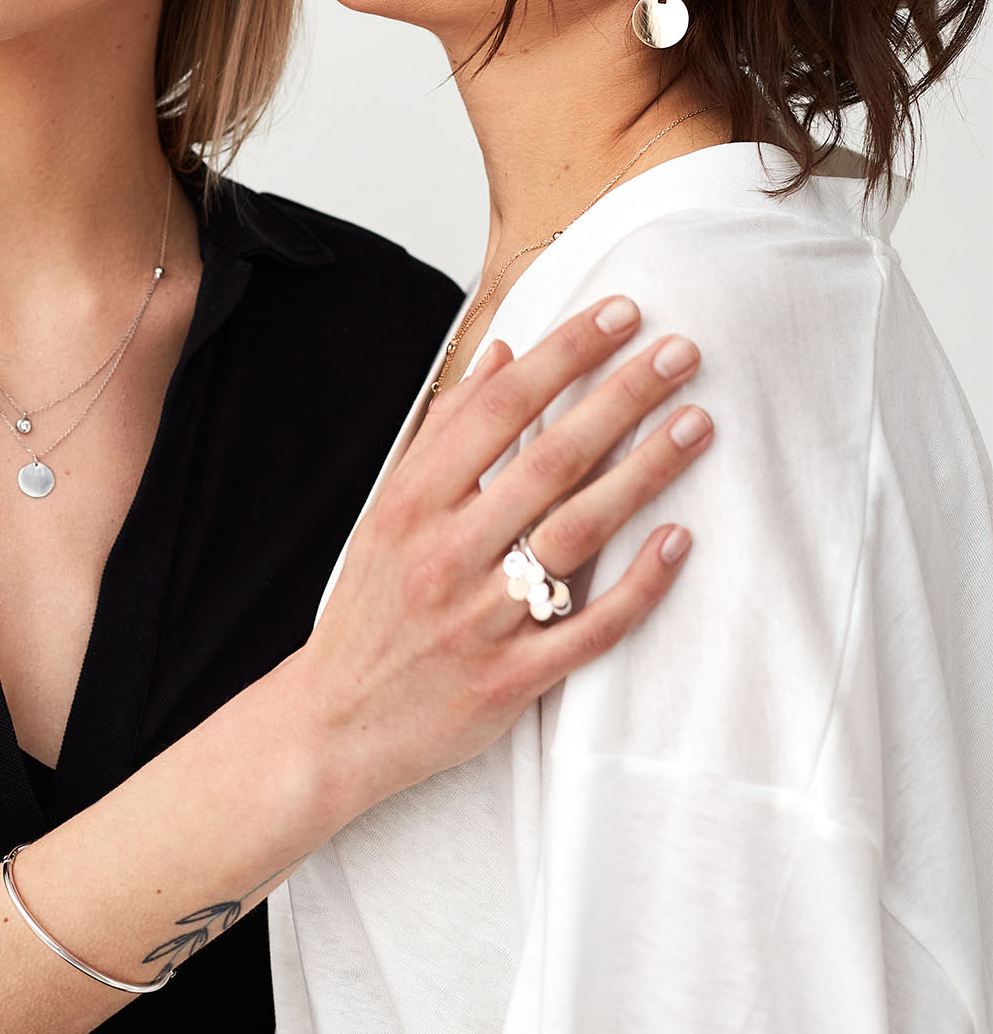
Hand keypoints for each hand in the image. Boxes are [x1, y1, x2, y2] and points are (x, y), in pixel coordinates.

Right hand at [296, 295, 709, 814]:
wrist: (337, 720)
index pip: (498, 410)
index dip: (563, 356)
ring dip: (643, 474)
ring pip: (576, 535)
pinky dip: (637, 584)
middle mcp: (445, 554)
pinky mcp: (512, 681)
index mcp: (412, 503)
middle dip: (620, 398)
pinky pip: (589, 629)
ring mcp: (480, 619)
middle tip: (681, 353)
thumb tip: (503, 354)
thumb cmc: (370, 604)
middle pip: (549, 462)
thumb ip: (444, 431)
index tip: (620, 313)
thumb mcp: (387, 508)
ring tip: (697, 423)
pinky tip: (679, 539)